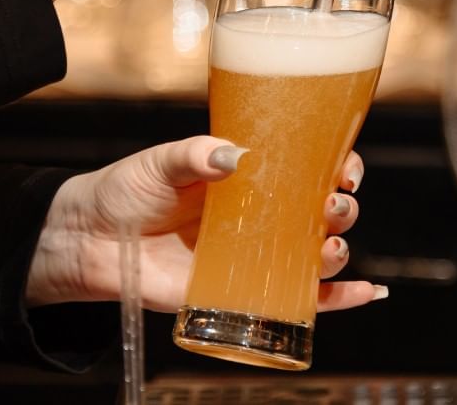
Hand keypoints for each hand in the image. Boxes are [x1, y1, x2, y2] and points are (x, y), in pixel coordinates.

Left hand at [25, 136, 385, 311]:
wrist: (89, 240)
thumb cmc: (126, 193)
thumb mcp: (158, 163)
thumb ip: (193, 156)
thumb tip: (231, 157)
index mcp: (248, 175)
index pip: (308, 166)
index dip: (337, 165)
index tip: (344, 168)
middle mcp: (261, 214)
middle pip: (322, 211)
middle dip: (342, 209)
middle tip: (332, 207)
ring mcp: (255, 255)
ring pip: (318, 254)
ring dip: (339, 250)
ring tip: (329, 246)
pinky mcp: (243, 293)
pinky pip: (302, 300)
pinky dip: (339, 299)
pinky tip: (367, 292)